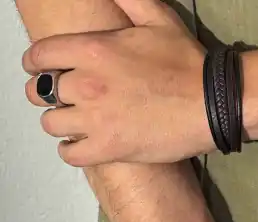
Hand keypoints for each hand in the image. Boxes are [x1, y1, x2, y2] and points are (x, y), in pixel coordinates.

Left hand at [23, 0, 213, 165]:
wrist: (211, 105)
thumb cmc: (187, 63)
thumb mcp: (159, 19)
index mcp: (93, 50)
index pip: (40, 56)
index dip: (34, 63)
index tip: (40, 69)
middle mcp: (86, 84)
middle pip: (41, 92)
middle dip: (47, 93)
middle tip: (63, 98)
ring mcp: (96, 120)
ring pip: (51, 124)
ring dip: (59, 122)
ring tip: (75, 123)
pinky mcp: (109, 149)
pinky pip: (70, 154)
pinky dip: (71, 150)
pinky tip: (81, 144)